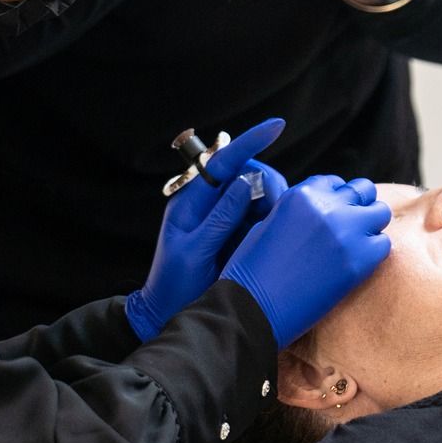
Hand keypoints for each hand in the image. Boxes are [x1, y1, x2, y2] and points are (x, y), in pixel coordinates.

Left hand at [125, 119, 289, 341]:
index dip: (250, 142)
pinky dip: (273, 220)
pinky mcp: (238, 235)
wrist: (166, 314)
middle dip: (267, 183)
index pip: (223, 161)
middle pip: (247, 174)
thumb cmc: (174, 285)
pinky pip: (262, 217)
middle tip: (274, 210)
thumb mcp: (193, 252)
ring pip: (259, 195)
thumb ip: (220, 218)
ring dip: (272, 204)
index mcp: (193, 201)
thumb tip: (247, 182)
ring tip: (270, 229)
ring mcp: (225, 219)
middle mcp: (210, 204)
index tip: (276, 127)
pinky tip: (274, 234)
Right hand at [221, 175, 391, 347]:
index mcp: (302, 194)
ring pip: (380, 213)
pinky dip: (374, 253)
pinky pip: (383, 245)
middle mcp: (327, 207)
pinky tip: (356, 265)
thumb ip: (299, 210)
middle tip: (350, 227)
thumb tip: (319, 212)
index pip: (335, 182)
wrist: (254, 308)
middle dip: (358, 205)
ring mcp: (346, 232)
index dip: (336, 198)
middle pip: (363, 191)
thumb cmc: (253, 270)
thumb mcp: (269, 223)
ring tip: (356, 245)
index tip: (333, 213)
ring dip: (370, 226)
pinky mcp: (359, 261)